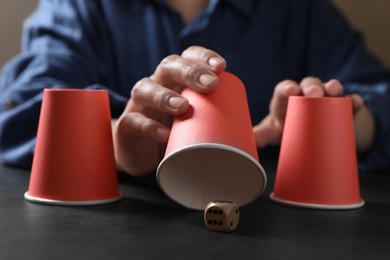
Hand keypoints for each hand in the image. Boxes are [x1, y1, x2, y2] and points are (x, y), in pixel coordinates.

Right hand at [112, 46, 225, 175]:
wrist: (142, 154)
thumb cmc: (175, 133)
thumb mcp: (195, 123)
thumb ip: (217, 124)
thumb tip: (254, 138)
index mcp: (175, 81)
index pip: (187, 57)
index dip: (203, 57)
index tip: (222, 67)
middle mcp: (156, 86)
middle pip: (168, 66)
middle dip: (190, 71)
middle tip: (210, 84)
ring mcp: (139, 105)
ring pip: (145, 89)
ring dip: (165, 95)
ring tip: (184, 107)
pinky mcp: (127, 128)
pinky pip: (133, 122)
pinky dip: (148, 126)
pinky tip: (164, 134)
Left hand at [253, 77, 371, 150]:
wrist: (307, 132)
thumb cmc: (285, 127)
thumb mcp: (272, 130)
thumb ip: (261, 133)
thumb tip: (250, 139)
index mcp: (286, 99)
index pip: (284, 88)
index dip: (286, 87)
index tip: (290, 90)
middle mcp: (305, 94)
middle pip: (308, 84)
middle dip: (311, 86)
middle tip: (314, 93)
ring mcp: (324, 98)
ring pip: (329, 87)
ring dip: (333, 87)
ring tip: (335, 90)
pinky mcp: (341, 106)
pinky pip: (348, 101)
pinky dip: (353, 101)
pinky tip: (356, 103)